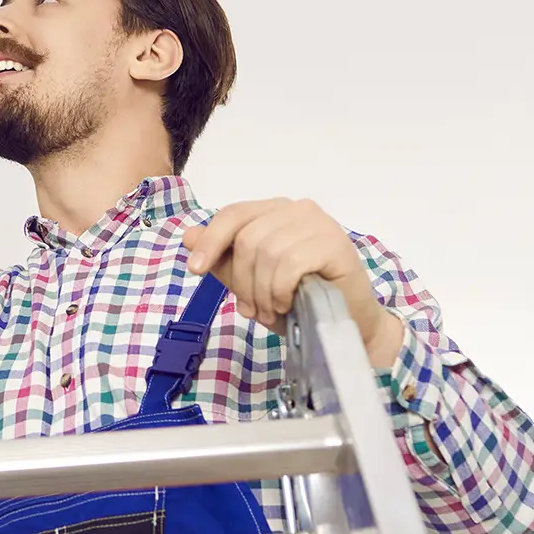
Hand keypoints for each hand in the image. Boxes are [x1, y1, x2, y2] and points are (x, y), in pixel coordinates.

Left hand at [181, 198, 400, 359]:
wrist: (345, 325)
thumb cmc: (297, 301)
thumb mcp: (250, 282)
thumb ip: (222, 259)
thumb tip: (188, 236)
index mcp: (275, 211)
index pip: (233, 215)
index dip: (210, 241)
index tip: (196, 270)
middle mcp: (297, 209)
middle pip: (247, 238)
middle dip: (243, 281)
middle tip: (252, 310)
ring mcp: (318, 223)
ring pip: (267, 252)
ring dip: (263, 292)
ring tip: (271, 311)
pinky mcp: (335, 243)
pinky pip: (290, 264)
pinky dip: (281, 290)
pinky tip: (288, 304)